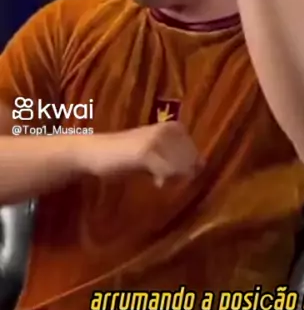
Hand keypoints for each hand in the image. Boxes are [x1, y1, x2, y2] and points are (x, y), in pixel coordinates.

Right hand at [80, 122, 203, 187]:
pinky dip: (164, 181)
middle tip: (163, 179)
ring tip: (157, 179)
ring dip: (173, 179)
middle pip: (192, 162)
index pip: (197, 155)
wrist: (96, 152)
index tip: (173, 175)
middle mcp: (168, 130)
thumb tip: (202, 165)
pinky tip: (155, 182)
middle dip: (181, 176)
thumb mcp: (158, 154)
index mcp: (174, 127)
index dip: (189, 170)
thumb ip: (178, 158)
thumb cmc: (127, 156)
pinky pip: (167, 172)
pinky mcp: (146, 152)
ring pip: (182, 168)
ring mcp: (157, 140)